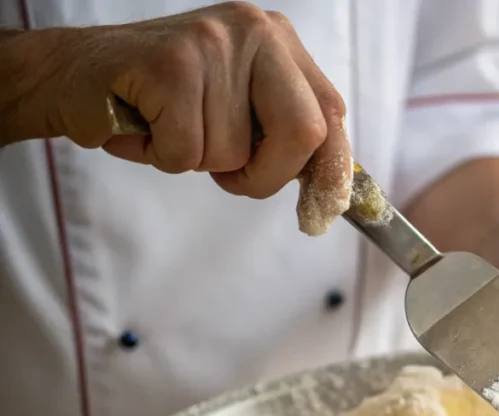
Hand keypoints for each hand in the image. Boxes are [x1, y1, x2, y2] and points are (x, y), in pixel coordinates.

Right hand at [4, 3, 350, 225]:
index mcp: (278, 41)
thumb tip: (332, 192)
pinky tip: (145, 126)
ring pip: (236, 152)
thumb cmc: (162, 103)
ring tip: (169, 127)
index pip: (332, 112)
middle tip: (230, 176)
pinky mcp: (170, 65)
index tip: (323, 208)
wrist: (71, 76)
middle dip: (268, 175)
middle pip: (305, 132)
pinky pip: (189, 154)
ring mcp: (212, 43)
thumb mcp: (238, 110)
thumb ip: (284, 135)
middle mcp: (255, 30)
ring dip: (200, 162)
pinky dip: (163, 158)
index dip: (332, 169)